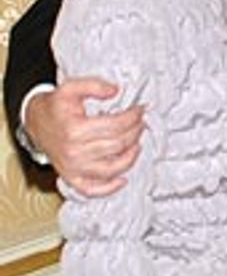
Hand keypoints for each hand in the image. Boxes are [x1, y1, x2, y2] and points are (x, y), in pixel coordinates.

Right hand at [26, 78, 143, 195]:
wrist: (36, 122)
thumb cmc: (56, 107)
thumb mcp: (71, 88)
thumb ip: (94, 86)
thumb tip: (115, 91)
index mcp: (75, 129)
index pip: (116, 125)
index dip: (133, 117)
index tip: (140, 110)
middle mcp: (74, 151)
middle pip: (118, 145)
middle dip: (135, 132)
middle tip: (141, 123)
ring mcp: (73, 168)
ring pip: (111, 168)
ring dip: (130, 156)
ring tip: (137, 143)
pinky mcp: (71, 178)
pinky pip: (92, 189)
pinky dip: (110, 187)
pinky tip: (123, 179)